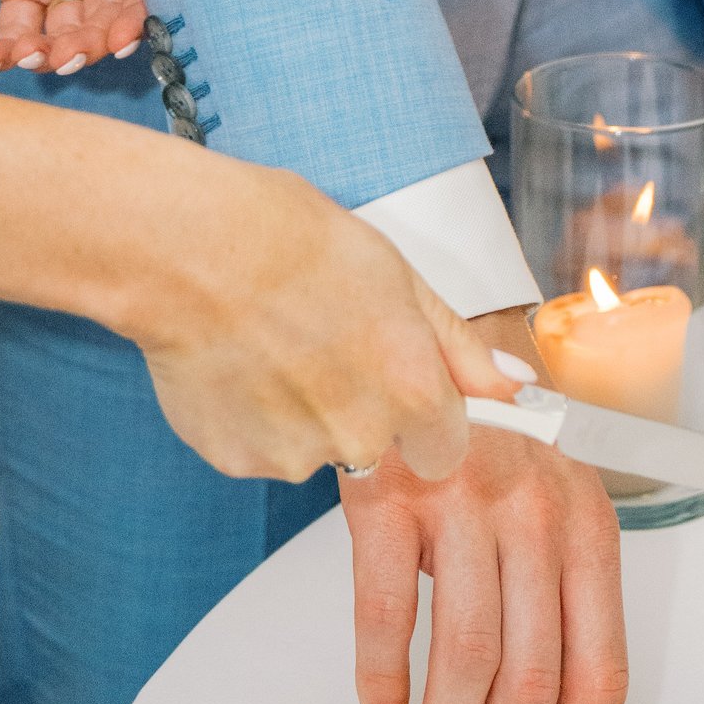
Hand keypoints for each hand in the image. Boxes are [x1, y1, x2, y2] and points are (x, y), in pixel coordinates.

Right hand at [128, 180, 499, 493]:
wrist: (192, 248)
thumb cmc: (293, 241)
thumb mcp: (398, 275)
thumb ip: (457, 345)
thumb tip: (512, 385)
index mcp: (411, 389)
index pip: (445, 449)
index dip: (423, 414)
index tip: (398, 381)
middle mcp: (359, 436)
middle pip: (376, 447)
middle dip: (359, 409)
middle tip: (322, 343)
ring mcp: (294, 456)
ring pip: (315, 447)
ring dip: (301, 411)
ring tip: (270, 341)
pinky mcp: (236, 461)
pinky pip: (260, 449)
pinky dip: (251, 416)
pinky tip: (236, 360)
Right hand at [343, 304, 626, 703]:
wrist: (419, 331)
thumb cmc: (490, 422)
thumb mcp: (552, 490)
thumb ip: (559, 579)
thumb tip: (551, 701)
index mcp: (585, 521)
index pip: (599, 664)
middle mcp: (533, 512)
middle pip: (531, 675)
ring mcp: (461, 500)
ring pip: (466, 658)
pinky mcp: (391, 493)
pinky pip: (389, 611)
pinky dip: (383, 675)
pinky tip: (382, 703)